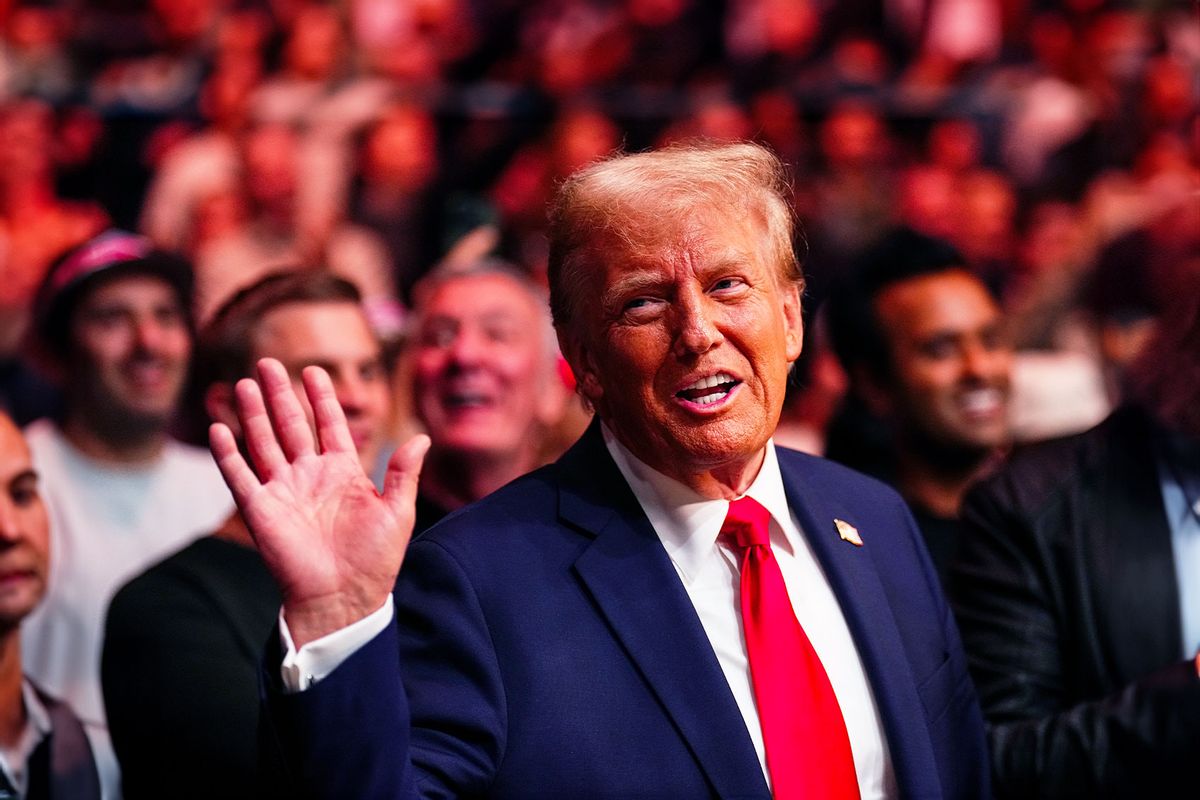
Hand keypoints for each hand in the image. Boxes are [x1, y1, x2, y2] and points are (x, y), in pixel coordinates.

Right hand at [210, 358, 429, 647]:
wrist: (345, 597)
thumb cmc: (375, 558)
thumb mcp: (397, 511)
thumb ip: (404, 472)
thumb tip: (423, 436)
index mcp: (342, 472)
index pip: (329, 425)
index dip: (322, 398)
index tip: (314, 370)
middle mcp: (310, 476)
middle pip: (291, 426)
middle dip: (279, 394)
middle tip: (267, 362)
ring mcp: (284, 491)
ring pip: (264, 443)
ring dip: (253, 414)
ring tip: (242, 383)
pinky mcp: (261, 510)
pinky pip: (240, 477)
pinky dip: (229, 453)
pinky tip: (220, 429)